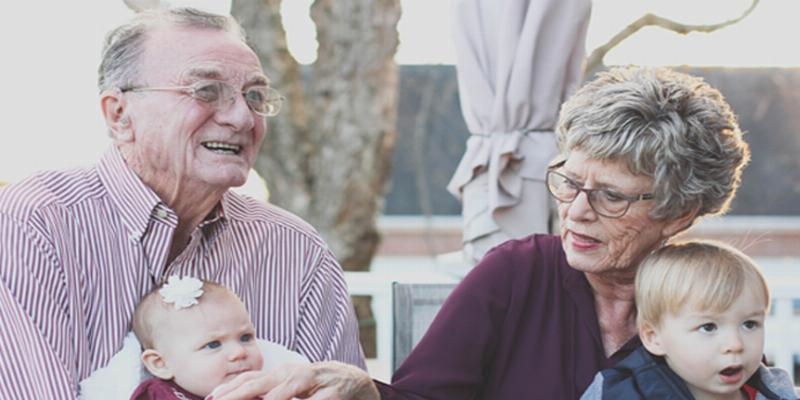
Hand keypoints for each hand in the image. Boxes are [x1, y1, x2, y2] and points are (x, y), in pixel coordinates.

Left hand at [208, 361, 379, 399]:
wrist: (354, 382)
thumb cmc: (316, 387)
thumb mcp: (290, 386)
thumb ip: (268, 390)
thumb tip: (238, 395)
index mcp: (282, 373)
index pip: (251, 378)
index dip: (230, 388)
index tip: (211, 398)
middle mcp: (294, 374)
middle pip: (261, 384)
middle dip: (238, 394)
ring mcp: (313, 382)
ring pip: (284, 392)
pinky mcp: (331, 394)